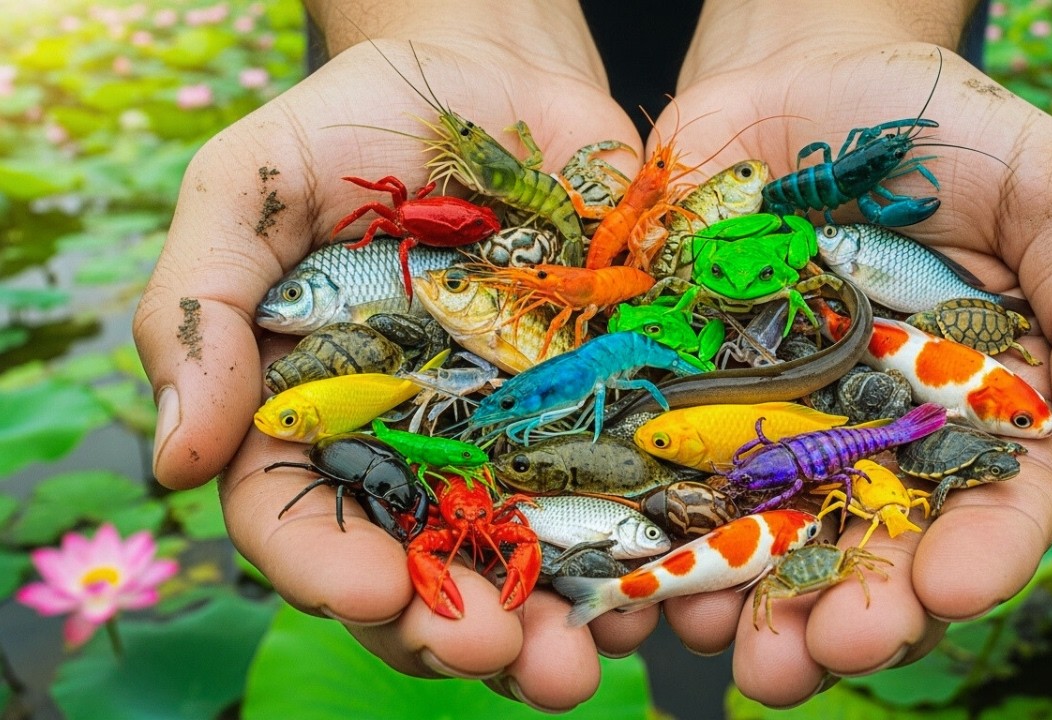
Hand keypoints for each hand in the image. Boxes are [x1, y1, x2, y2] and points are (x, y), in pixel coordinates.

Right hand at [132, 1, 644, 708]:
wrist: (497, 82)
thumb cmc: (360, 127)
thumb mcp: (255, 185)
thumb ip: (200, 306)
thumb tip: (173, 458)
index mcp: (312, 414)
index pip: (298, 520)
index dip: (327, 569)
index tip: (370, 592)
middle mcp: (411, 451)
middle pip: (417, 574)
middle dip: (452, 632)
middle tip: (502, 655)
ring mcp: (510, 442)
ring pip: (522, 567)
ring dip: (551, 632)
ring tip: (578, 663)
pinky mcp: (599, 416)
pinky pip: (621, 507)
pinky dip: (637, 560)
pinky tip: (655, 592)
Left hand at [636, 6, 1051, 705]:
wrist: (796, 80)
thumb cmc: (935, 128)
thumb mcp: (1044, 184)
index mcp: (978, 409)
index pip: (997, 507)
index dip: (979, 558)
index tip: (950, 588)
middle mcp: (877, 442)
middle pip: (876, 555)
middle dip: (855, 618)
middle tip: (824, 655)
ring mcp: (776, 428)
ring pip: (768, 545)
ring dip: (749, 608)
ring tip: (729, 649)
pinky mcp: (687, 400)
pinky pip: (668, 484)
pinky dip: (656, 539)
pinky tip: (647, 581)